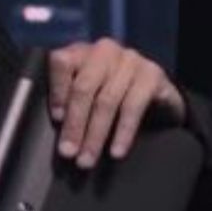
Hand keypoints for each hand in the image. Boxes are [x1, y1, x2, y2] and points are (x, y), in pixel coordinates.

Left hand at [48, 38, 185, 168]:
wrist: (155, 93)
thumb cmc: (109, 93)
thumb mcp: (86, 92)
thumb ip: (68, 100)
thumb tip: (56, 125)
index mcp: (81, 52)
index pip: (62, 62)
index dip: (57, 91)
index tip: (56, 119)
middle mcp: (104, 51)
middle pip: (84, 87)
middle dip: (75, 124)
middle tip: (68, 151)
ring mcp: (130, 60)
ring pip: (107, 101)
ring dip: (96, 135)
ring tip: (87, 159)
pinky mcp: (152, 75)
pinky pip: (134, 107)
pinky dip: (123, 133)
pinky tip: (115, 151)